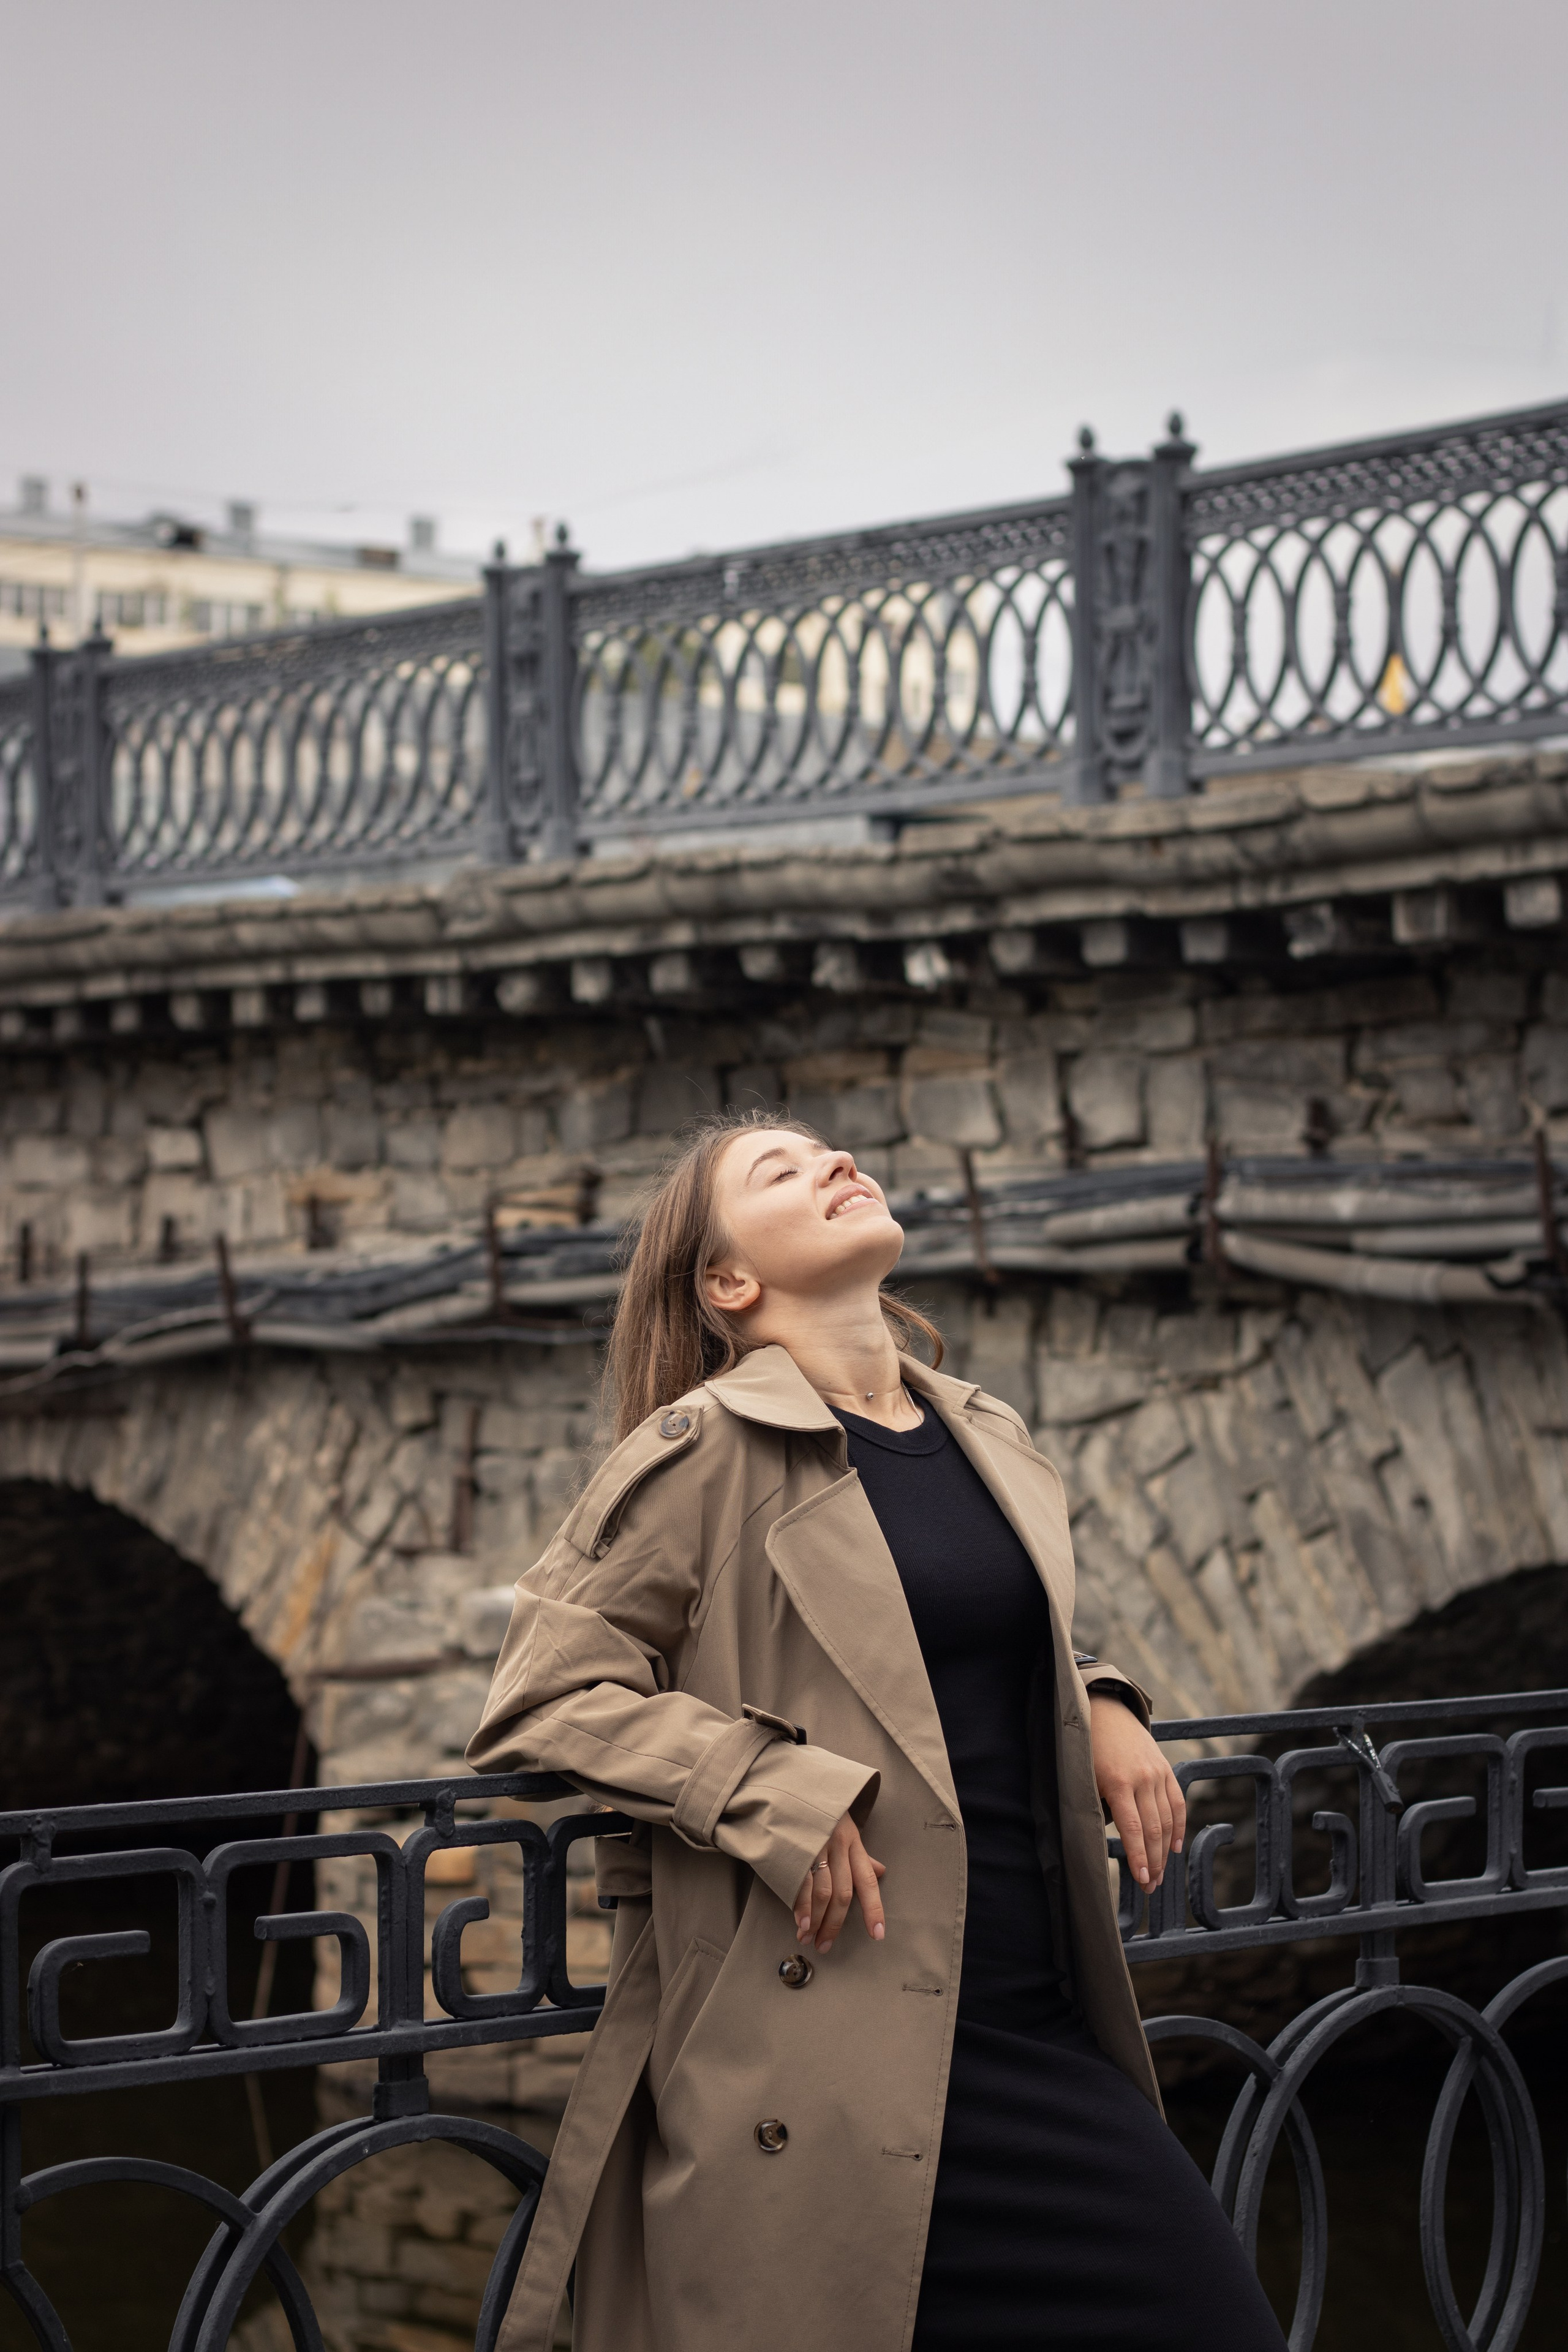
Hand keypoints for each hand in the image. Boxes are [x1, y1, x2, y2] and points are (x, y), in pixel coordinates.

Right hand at [792, 1813, 886, 1951]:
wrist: (786, 1780)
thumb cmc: (818, 1807)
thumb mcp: (844, 1825)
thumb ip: (860, 1853)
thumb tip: (881, 1871)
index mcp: (852, 1840)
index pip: (867, 1881)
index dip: (874, 1909)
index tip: (878, 1935)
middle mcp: (837, 1844)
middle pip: (843, 1894)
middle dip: (835, 1925)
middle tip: (825, 1946)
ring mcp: (814, 1845)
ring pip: (822, 1892)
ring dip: (816, 1920)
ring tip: (808, 1938)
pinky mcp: (792, 1847)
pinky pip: (800, 1882)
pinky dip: (801, 1906)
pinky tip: (800, 1921)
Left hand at [1089, 1692, 1184, 1889]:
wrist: (1105, 1710)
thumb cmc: (1087, 1748)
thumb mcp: (1086, 1776)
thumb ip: (1100, 1806)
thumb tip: (1111, 1839)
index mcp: (1118, 1782)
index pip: (1132, 1829)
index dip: (1139, 1857)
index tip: (1142, 1880)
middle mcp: (1142, 1779)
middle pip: (1153, 1829)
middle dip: (1153, 1862)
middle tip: (1150, 1886)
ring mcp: (1157, 1773)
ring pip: (1167, 1820)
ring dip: (1165, 1851)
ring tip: (1160, 1874)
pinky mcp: (1166, 1768)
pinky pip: (1177, 1802)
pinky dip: (1179, 1826)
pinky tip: (1174, 1847)